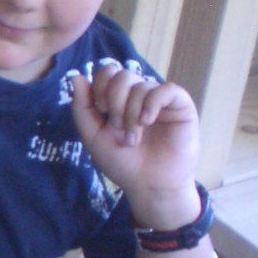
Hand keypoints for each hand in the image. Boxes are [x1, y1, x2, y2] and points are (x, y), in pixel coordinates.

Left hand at [69, 62, 200, 218]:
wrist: (149, 185)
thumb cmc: (122, 163)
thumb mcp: (93, 135)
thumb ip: (82, 107)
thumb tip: (76, 76)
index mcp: (119, 99)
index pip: (108, 72)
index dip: (100, 86)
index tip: (101, 111)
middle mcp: (140, 96)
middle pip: (122, 75)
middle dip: (114, 101)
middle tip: (116, 128)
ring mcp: (160, 100)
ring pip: (141, 85)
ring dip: (131, 114)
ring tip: (133, 138)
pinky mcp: (181, 106)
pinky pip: (166, 89)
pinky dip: (152, 103)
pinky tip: (147, 121)